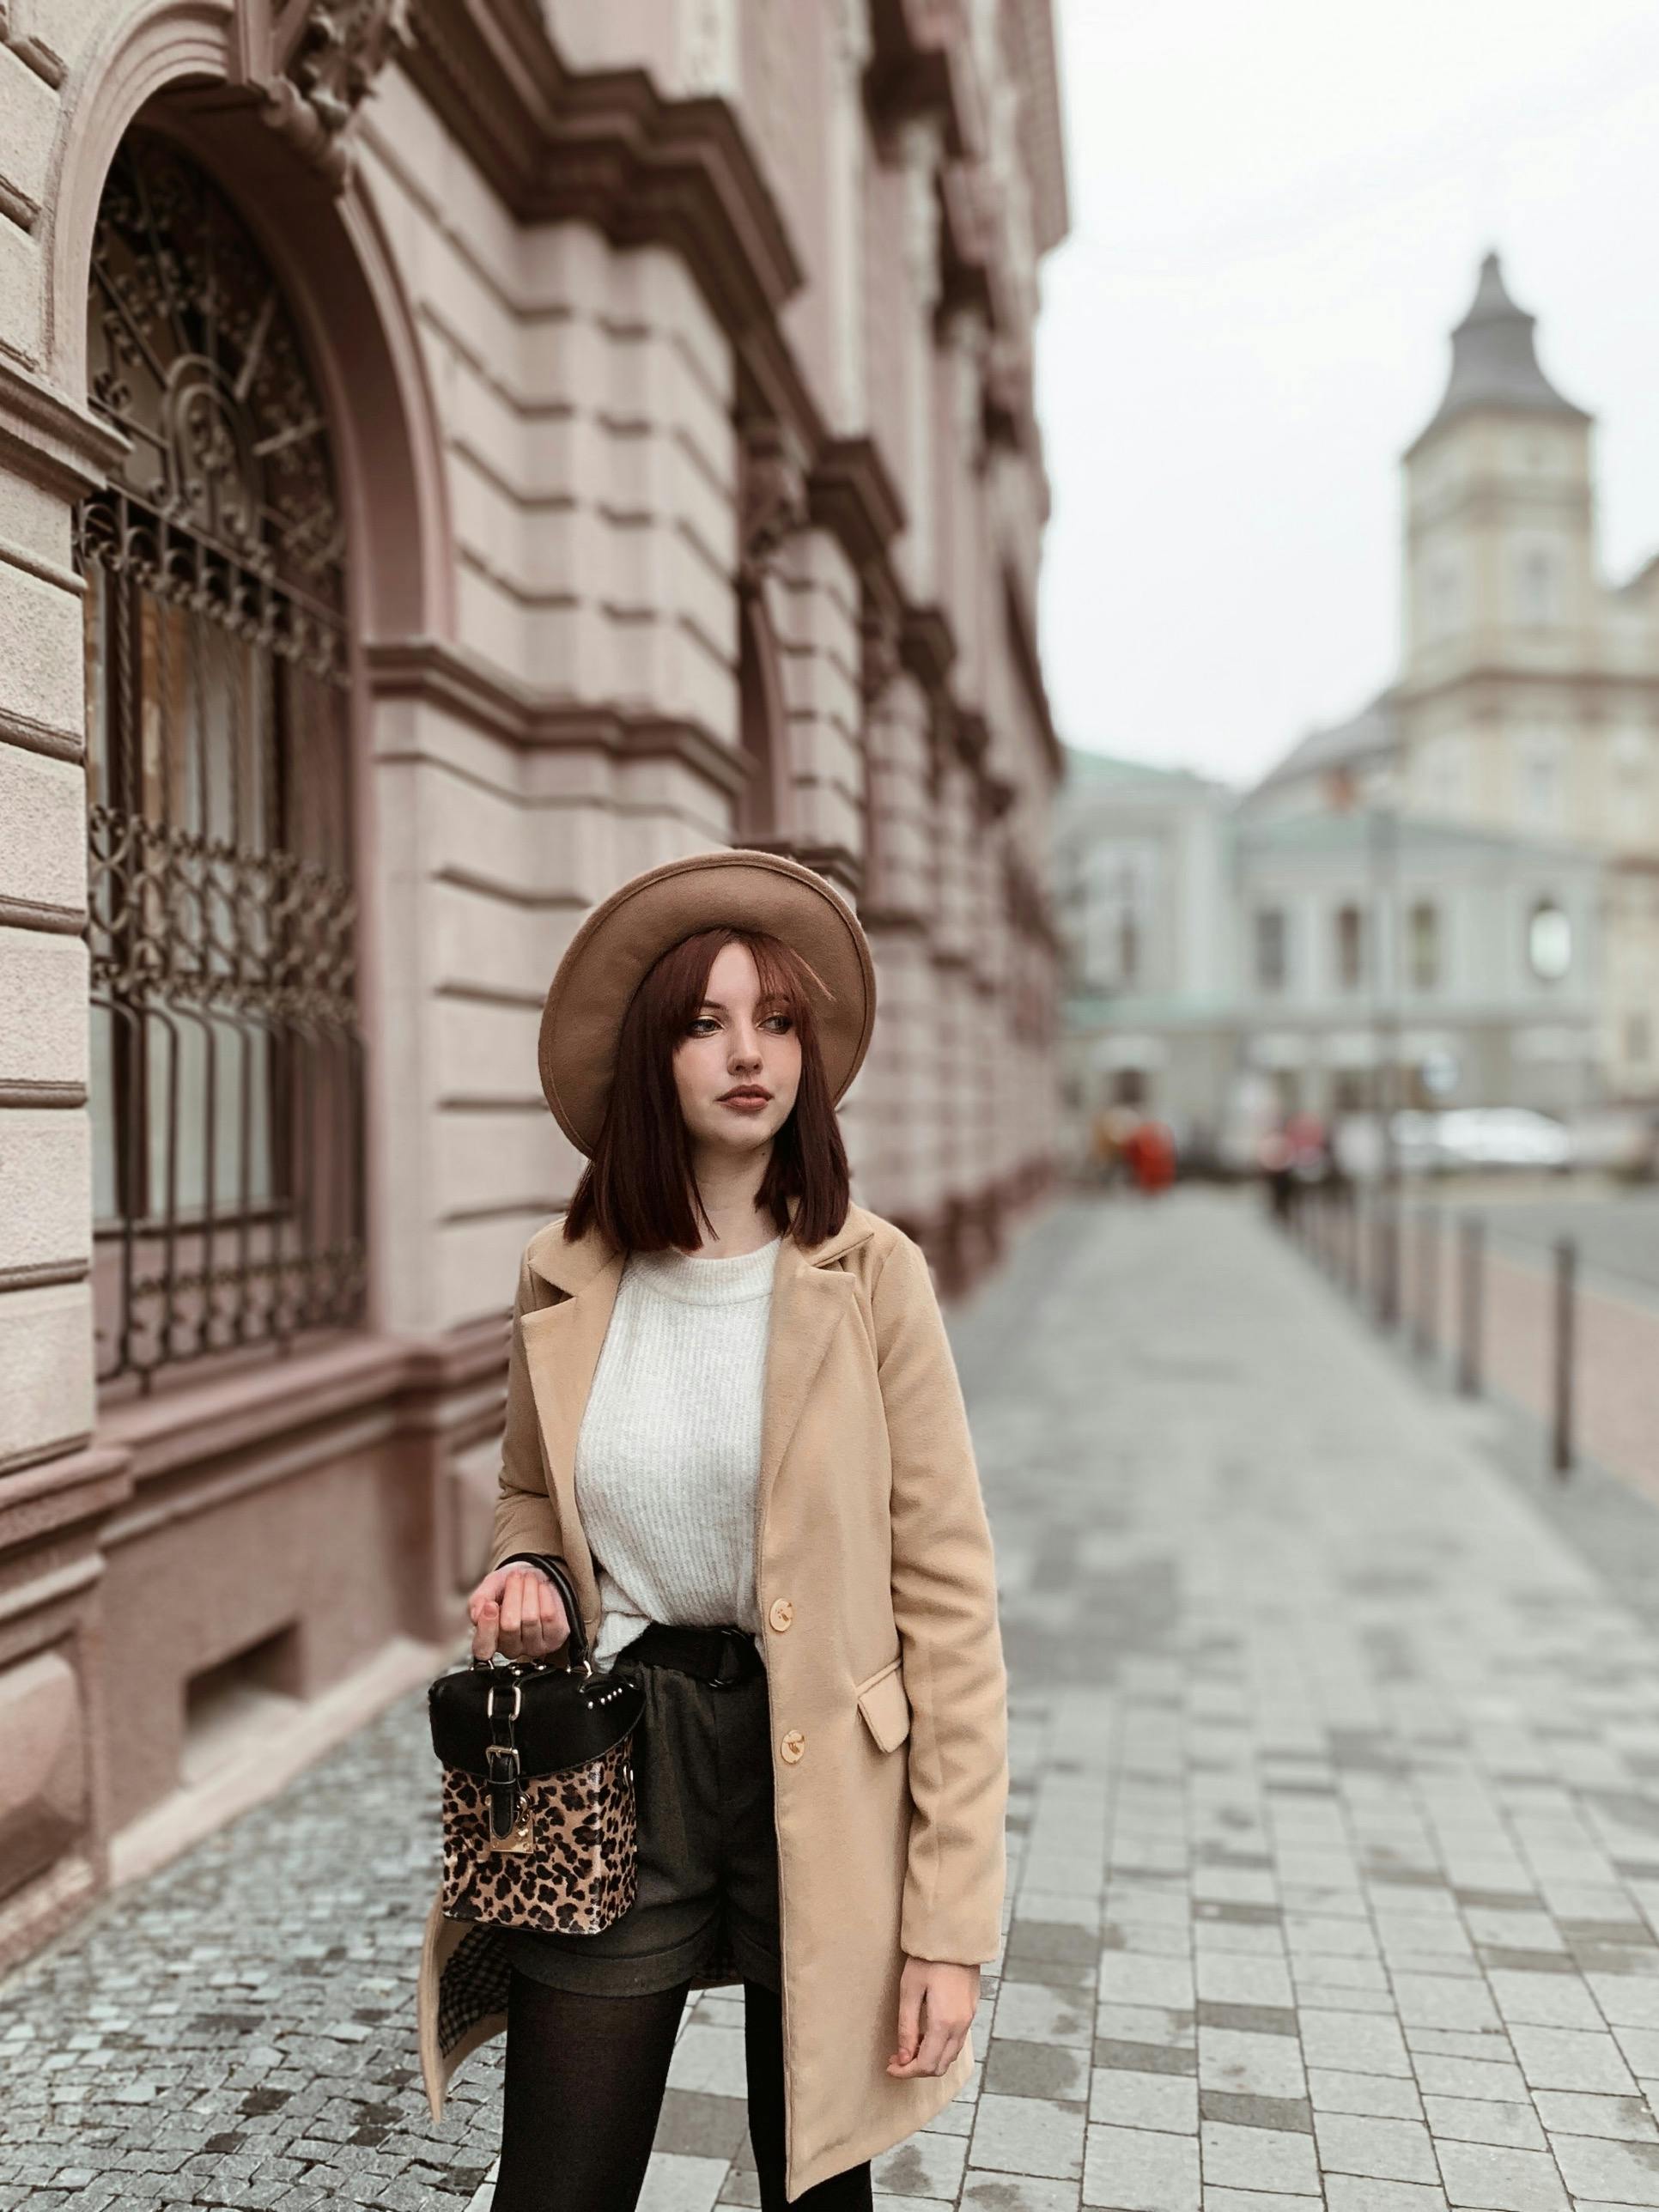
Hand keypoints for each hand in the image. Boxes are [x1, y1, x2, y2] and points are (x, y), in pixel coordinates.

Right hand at [468, 1564, 569, 1660]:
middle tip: (514, 1577)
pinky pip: (549, 1616)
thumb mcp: (490, 1587)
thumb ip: (478, 1600)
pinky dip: (545, 1596)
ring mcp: (533, 1646)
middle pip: (509, 1626)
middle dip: (513, 1594)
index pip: (483, 1647)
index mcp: (489, 1640)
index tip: (490, 1604)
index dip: (487, 1626)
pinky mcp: (554, 1638)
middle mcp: (511, 1648)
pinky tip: (541, 1589)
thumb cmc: (509, 1588)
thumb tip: (476, 1616)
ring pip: (530, 1618)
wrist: (537, 1580)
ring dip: (529, 1590)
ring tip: (528, 1579)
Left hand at [886, 1956, 979, 2078]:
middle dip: (917, 2068)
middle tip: (896, 2058)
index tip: (890, 2067)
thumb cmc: (928, 1960)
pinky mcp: (971, 2010)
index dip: (906, 2072)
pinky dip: (941, 2047)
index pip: (926, 2064)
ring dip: (930, 2059)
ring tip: (909, 2047)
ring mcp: (969, 2019)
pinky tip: (926, 2035)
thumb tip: (903, 2058)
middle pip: (940, 2066)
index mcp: (944, 2023)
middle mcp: (960, 2026)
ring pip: (951, 2056)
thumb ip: (907, 2027)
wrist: (955, 1936)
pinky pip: (957, 2041)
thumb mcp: (910, 1991)